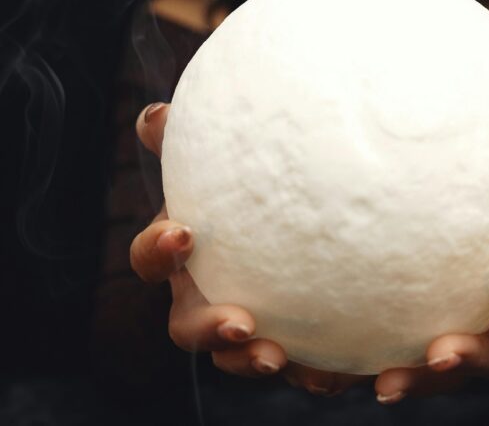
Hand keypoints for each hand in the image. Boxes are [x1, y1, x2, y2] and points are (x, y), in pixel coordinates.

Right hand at [129, 102, 372, 396]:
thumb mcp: (230, 151)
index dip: (158, 250)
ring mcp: (247, 324)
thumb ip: (196, 133)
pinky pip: (299, 366)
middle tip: (241, 322)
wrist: (312, 206)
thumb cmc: (256, 178)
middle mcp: (205, 293)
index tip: (185, 233)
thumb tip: (156, 116)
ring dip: (251, 361)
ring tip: (281, 357)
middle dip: (207, 329)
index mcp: (185, 251)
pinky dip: (313, 372)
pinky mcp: (292, 342)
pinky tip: (337, 369)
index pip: (152, 256)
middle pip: (186, 326)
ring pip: (237, 356)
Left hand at [371, 130, 488, 404]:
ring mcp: (441, 336)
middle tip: (438, 355)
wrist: (429, 208)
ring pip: (434, 375)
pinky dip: (345, 375)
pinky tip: (317, 372)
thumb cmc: (483, 193)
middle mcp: (488, 321)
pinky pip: (373, 365)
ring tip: (382, 384)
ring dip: (412, 382)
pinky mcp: (393, 344)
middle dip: (468, 360)